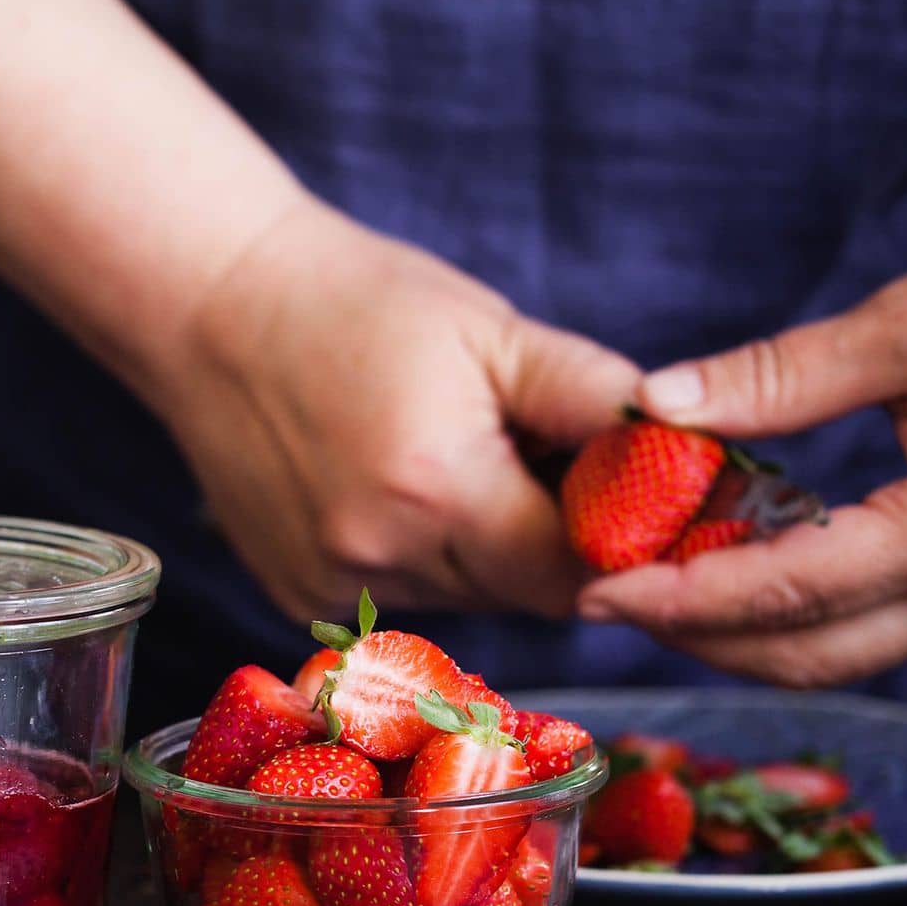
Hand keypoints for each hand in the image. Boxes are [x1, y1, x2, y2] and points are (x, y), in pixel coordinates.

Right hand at [155, 201, 638, 622]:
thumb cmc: (358, 304)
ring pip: (464, 600)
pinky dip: (418, 559)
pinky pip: (398, 601)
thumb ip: (595, 400)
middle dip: (554, 542)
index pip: (579, 567)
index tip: (632, 498)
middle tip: (539, 463)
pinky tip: (390, 491)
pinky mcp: (297, 595)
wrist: (212, 311)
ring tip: (454, 463)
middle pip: (524, 594)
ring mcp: (329, 586)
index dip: (619, 538)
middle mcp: (379, 557)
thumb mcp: (494, 332)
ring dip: (485, 552)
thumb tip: (694, 455)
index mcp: (440, 487)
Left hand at [578, 260, 906, 685]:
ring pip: (842, 651)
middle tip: (608, 594)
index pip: (788, 592)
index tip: (596, 588)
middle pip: (806, 651)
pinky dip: (795, 608)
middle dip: (696, 632)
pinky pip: (876, 622)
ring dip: (741, 631)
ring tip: (655, 582)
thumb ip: (787, 375)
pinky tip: (738, 565)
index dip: (680, 597)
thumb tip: (655, 403)